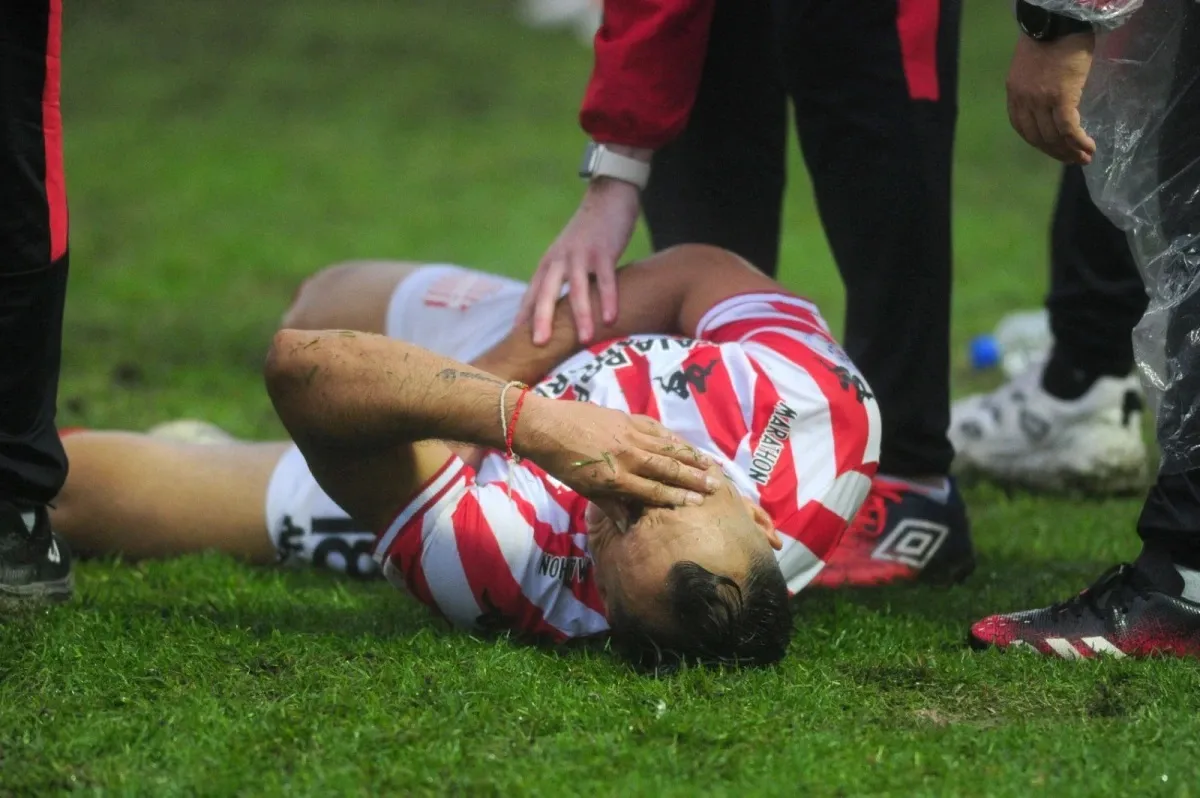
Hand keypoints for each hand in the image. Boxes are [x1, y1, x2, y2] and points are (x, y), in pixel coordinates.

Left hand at [517, 177, 640, 345]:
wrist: (608, 194)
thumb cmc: (590, 231)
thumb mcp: (569, 253)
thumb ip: (564, 277)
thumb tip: (560, 308)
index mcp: (550, 262)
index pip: (532, 293)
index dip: (524, 316)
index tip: (515, 341)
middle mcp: (560, 259)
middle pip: (546, 292)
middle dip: (542, 319)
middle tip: (539, 344)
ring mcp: (582, 255)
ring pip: (578, 288)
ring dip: (581, 315)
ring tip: (584, 339)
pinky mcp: (604, 251)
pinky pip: (606, 279)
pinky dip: (608, 298)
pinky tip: (611, 318)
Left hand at [517, 396, 718, 508]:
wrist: (545, 426)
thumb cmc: (562, 463)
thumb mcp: (585, 490)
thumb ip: (612, 506)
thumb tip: (630, 527)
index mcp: (615, 478)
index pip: (653, 491)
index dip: (677, 498)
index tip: (697, 504)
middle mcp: (626, 456)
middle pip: (667, 469)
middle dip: (692, 479)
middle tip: (715, 485)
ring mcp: (628, 434)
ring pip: (666, 447)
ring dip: (690, 456)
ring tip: (710, 465)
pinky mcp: (625, 418)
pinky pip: (655, 429)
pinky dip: (672, 437)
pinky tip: (684, 443)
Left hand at [1006, 32, 1096, 163]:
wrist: (1058, 19)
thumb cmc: (1052, 37)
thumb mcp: (1035, 65)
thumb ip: (1037, 86)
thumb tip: (1051, 102)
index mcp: (1014, 93)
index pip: (1023, 129)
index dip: (1039, 143)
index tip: (1054, 150)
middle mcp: (1024, 100)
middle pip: (1038, 137)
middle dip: (1056, 152)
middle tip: (1074, 160)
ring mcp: (1040, 100)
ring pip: (1053, 136)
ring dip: (1070, 151)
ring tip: (1084, 157)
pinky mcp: (1060, 96)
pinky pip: (1068, 128)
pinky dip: (1078, 142)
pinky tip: (1089, 147)